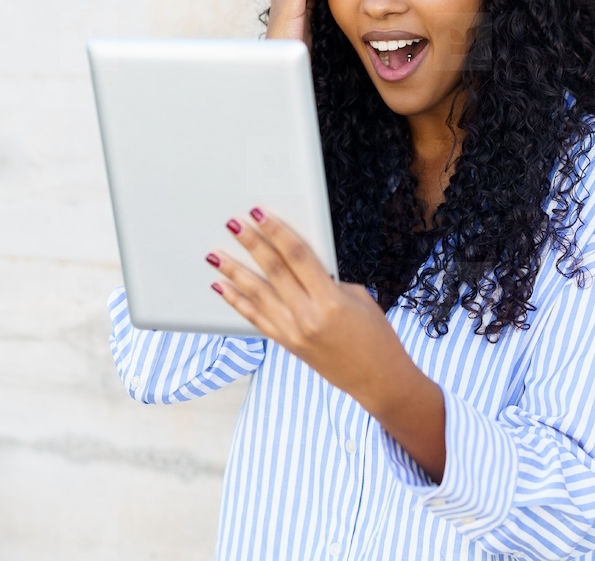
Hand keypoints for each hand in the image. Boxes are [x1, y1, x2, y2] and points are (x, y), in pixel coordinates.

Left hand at [206, 207, 417, 415]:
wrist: (377, 380)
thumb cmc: (376, 336)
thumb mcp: (358, 298)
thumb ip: (327, 279)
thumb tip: (298, 264)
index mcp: (331, 301)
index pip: (298, 256)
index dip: (277, 232)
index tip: (260, 214)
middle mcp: (308, 317)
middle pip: (273, 271)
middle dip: (251, 245)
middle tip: (233, 225)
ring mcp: (293, 333)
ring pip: (257, 295)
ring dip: (234, 272)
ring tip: (216, 255)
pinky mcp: (286, 344)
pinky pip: (255, 319)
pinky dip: (236, 301)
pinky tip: (222, 287)